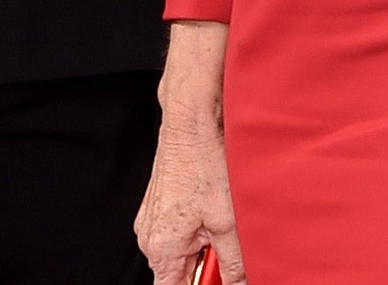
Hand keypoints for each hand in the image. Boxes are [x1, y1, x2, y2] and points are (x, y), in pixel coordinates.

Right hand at [136, 122, 244, 284]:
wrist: (192, 120)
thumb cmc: (205, 162)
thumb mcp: (229, 222)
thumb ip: (234, 264)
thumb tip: (238, 284)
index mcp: (162, 249)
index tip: (219, 279)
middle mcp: (149, 236)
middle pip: (179, 272)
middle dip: (206, 264)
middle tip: (228, 244)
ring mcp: (151, 218)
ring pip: (181, 249)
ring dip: (204, 243)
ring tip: (221, 217)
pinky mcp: (159, 204)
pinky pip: (179, 228)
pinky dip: (198, 224)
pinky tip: (213, 203)